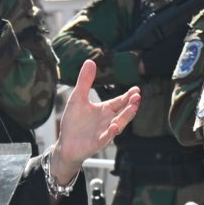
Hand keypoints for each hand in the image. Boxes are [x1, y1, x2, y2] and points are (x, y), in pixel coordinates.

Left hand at [52, 61, 139, 182]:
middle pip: (123, 111)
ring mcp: (105, 132)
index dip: (128, 96)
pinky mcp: (97, 142)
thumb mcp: (78, 98)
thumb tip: (90, 61)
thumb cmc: (74, 122)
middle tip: (137, 97)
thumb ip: (85, 81)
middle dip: (131, 105)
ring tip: (133, 108)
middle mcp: (109, 120)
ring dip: (126, 117)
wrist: (66, 143)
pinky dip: (110, 133)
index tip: (136, 89)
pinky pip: (106, 137)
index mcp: (105, 109)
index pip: (120, 101)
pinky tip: (114, 127)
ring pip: (119, 123)